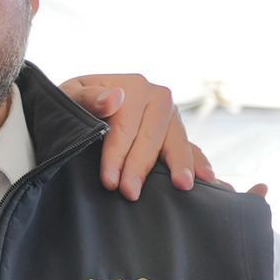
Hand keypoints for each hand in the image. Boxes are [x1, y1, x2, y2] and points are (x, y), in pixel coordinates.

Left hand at [64, 73, 216, 198]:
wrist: (84, 105)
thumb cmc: (74, 103)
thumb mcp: (71, 95)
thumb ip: (87, 97)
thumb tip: (113, 99)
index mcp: (134, 86)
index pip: (126, 125)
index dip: (117, 154)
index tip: (109, 180)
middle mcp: (157, 98)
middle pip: (152, 136)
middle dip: (140, 166)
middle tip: (130, 193)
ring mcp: (170, 115)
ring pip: (176, 141)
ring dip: (180, 164)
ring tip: (183, 185)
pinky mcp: (176, 132)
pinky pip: (190, 147)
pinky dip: (199, 162)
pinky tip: (208, 178)